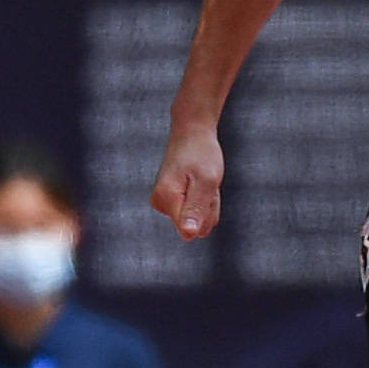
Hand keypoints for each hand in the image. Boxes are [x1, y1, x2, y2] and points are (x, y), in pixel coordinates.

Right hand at [150, 124, 224, 241]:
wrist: (191, 132)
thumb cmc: (201, 153)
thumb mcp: (207, 181)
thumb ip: (197, 209)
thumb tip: (188, 235)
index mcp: (166, 198)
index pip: (192, 230)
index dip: (207, 211)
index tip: (205, 187)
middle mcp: (160, 204)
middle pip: (196, 228)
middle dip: (208, 207)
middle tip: (206, 182)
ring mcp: (164, 203)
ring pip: (197, 221)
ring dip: (207, 202)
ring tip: (202, 179)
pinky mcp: (169, 201)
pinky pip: (194, 213)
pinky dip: (203, 199)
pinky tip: (198, 182)